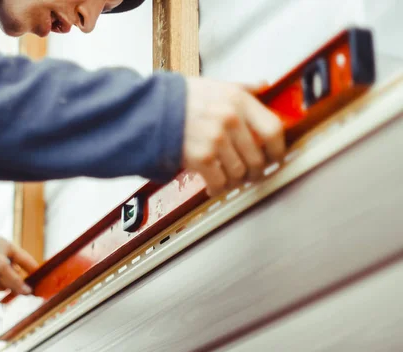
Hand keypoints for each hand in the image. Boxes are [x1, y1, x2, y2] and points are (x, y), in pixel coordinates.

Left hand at [0, 236, 38, 298]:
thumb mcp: (1, 268)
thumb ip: (16, 281)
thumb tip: (29, 292)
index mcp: (6, 247)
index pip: (26, 260)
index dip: (33, 272)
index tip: (41, 283)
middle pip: (14, 277)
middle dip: (7, 282)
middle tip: (5, 284)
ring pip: (1, 286)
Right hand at [183, 77, 284, 195]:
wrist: (151, 110)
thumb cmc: (181, 98)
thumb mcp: (215, 86)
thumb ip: (242, 88)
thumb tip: (263, 86)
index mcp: (239, 101)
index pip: (273, 129)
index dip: (277, 149)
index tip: (275, 157)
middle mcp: (231, 120)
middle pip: (257, 157)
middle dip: (255, 172)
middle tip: (250, 175)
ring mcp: (216, 140)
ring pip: (239, 172)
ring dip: (235, 181)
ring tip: (229, 180)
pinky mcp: (202, 158)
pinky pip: (219, 182)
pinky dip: (218, 188)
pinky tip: (213, 186)